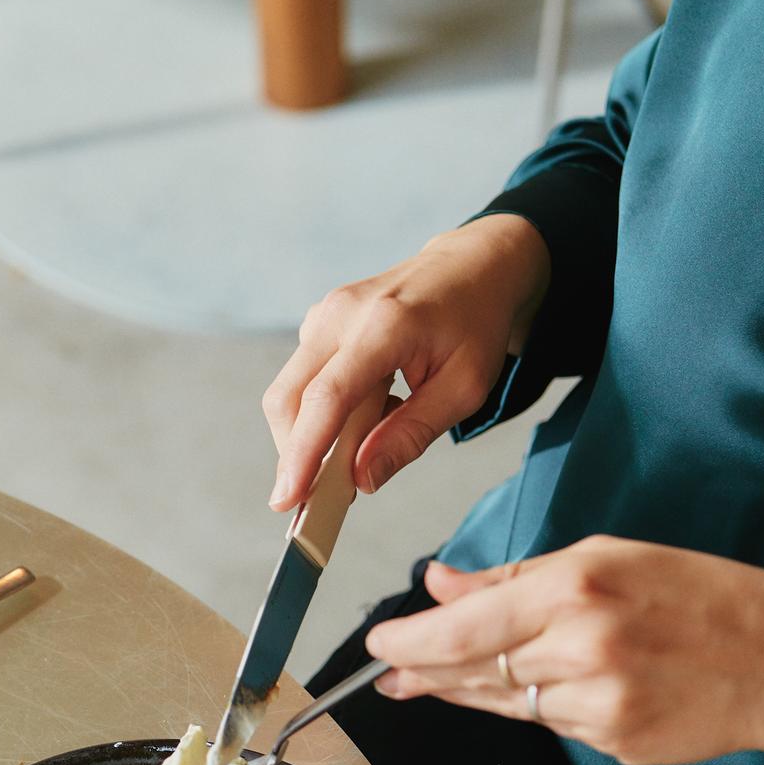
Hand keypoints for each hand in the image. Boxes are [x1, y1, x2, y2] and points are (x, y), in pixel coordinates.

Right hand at [264, 214, 550, 509]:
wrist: (473, 265)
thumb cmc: (475, 324)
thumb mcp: (465, 388)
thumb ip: (411, 434)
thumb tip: (361, 480)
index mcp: (384, 326)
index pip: (327, 398)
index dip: (302, 453)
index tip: (287, 500)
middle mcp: (341, 314)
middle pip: (288, 398)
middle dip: (295, 455)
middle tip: (321, 499)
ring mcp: (324, 314)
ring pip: (289, 392)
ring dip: (312, 435)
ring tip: (366, 442)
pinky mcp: (318, 322)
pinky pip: (304, 380)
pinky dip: (323, 413)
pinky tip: (368, 411)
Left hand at [362, 538, 763, 764]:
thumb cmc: (705, 596)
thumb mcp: (609, 558)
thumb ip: (516, 578)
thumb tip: (441, 586)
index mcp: (576, 589)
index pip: (462, 628)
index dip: (409, 642)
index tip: (378, 645)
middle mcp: (581, 651)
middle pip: (472, 672)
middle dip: (424, 673)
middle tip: (392, 675)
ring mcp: (597, 707)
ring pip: (506, 704)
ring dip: (474, 691)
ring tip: (444, 680)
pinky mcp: (612, 743)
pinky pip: (551, 725)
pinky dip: (538, 706)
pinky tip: (546, 689)